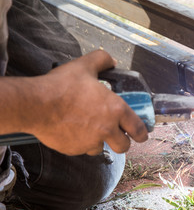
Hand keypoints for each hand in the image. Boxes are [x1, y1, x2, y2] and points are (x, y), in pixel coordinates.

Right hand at [27, 50, 147, 154]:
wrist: (36, 105)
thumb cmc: (61, 87)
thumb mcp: (84, 66)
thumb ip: (102, 60)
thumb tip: (111, 61)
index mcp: (115, 110)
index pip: (137, 128)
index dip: (142, 133)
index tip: (142, 135)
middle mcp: (106, 129)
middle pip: (124, 146)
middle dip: (123, 142)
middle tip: (118, 135)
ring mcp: (90, 142)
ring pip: (101, 148)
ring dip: (100, 142)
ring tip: (90, 129)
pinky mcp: (74, 149)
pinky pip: (82, 149)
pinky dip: (81, 143)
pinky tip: (74, 131)